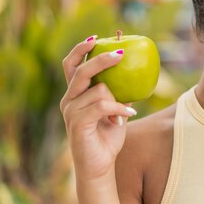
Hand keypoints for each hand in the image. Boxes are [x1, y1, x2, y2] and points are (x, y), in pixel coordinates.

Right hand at [60, 35, 136, 181]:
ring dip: (117, 97)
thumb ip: (118, 93)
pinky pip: (101, 106)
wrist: (99, 166)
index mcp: (74, 94)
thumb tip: (135, 73)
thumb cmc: (107, 137)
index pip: (71, 65)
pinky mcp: (77, 123)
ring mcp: (71, 112)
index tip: (96, 37)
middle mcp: (69, 100)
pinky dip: (118, 108)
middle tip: (121, 53)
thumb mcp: (116, 110)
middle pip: (81, 70)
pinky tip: (128, 113)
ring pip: (97, 90)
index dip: (81, 49)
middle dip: (101, 58)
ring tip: (126, 109)